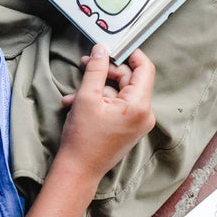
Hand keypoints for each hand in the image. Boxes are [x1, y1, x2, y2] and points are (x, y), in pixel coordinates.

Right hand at [58, 44, 154, 178]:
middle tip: (84, 64)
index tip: (114, 46)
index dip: (130, 53)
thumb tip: (101, 48)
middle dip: (104, 72)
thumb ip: (96, 69)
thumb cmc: (83, 137)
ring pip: (117, 92)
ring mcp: (137, 122)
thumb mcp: (87, 97)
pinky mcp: (128, 128)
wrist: (78, 171)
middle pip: (128, 79)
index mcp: (140, 105)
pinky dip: (98, 102)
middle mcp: (144, 114)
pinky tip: (76, 105)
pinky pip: (116, 106)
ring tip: (72, 96)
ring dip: (95, 89)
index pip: (144, 68)